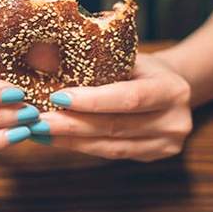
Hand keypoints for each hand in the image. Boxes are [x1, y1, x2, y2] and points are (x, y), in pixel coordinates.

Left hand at [30, 53, 191, 161]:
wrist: (171, 87)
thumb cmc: (140, 67)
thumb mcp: (125, 55)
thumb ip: (91, 59)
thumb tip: (38, 57)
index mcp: (172, 89)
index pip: (130, 98)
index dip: (93, 101)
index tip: (57, 97)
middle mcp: (174, 121)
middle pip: (116, 127)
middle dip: (72, 125)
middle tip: (38, 121)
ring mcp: (167, 143)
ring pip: (111, 147)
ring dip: (71, 141)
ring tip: (40, 132)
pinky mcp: (154, 156)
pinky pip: (111, 154)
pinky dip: (81, 146)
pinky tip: (56, 139)